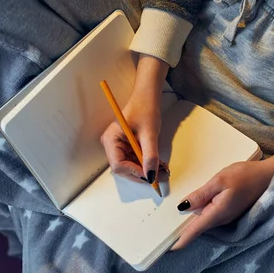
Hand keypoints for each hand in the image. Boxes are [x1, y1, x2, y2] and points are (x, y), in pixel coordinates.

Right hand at [100, 55, 168, 183]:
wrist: (148, 96)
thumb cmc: (145, 109)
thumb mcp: (149, 134)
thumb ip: (150, 155)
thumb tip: (151, 175)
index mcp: (110, 140)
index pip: (118, 165)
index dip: (134, 172)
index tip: (150, 175)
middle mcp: (111, 145)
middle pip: (124, 168)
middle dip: (142, 173)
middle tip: (160, 176)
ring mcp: (119, 146)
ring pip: (131, 166)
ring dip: (146, 169)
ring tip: (163, 170)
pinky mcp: (127, 146)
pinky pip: (136, 159)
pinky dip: (147, 163)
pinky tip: (159, 164)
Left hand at [171, 149, 273, 249]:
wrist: (269, 175)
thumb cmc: (246, 175)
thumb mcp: (220, 180)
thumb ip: (201, 194)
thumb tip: (182, 207)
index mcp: (218, 213)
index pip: (194, 231)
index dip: (180, 241)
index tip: (166, 248)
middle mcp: (222, 220)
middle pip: (198, 227)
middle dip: (182, 228)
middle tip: (164, 228)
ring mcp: (227, 217)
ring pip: (205, 221)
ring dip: (191, 220)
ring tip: (174, 215)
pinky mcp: (230, 211)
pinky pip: (212, 215)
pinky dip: (201, 212)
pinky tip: (194, 204)